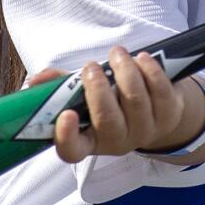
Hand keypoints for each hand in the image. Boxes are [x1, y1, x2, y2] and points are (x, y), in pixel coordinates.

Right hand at [23, 45, 188, 162]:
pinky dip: (150, 71)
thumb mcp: (84, 95)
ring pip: (135, 100)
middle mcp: (117, 141)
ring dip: (124, 72)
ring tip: (117, 53)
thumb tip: (35, 80)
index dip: (66, 136)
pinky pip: (160, 91)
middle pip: (107, 120)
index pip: (72, 151)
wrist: (155, 108)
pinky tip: (141, 58)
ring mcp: (146, 131)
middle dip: (97, 89)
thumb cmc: (111, 99)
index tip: (66, 115)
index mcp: (90, 140)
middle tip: (91, 67)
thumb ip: (59, 86)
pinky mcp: (169, 116)